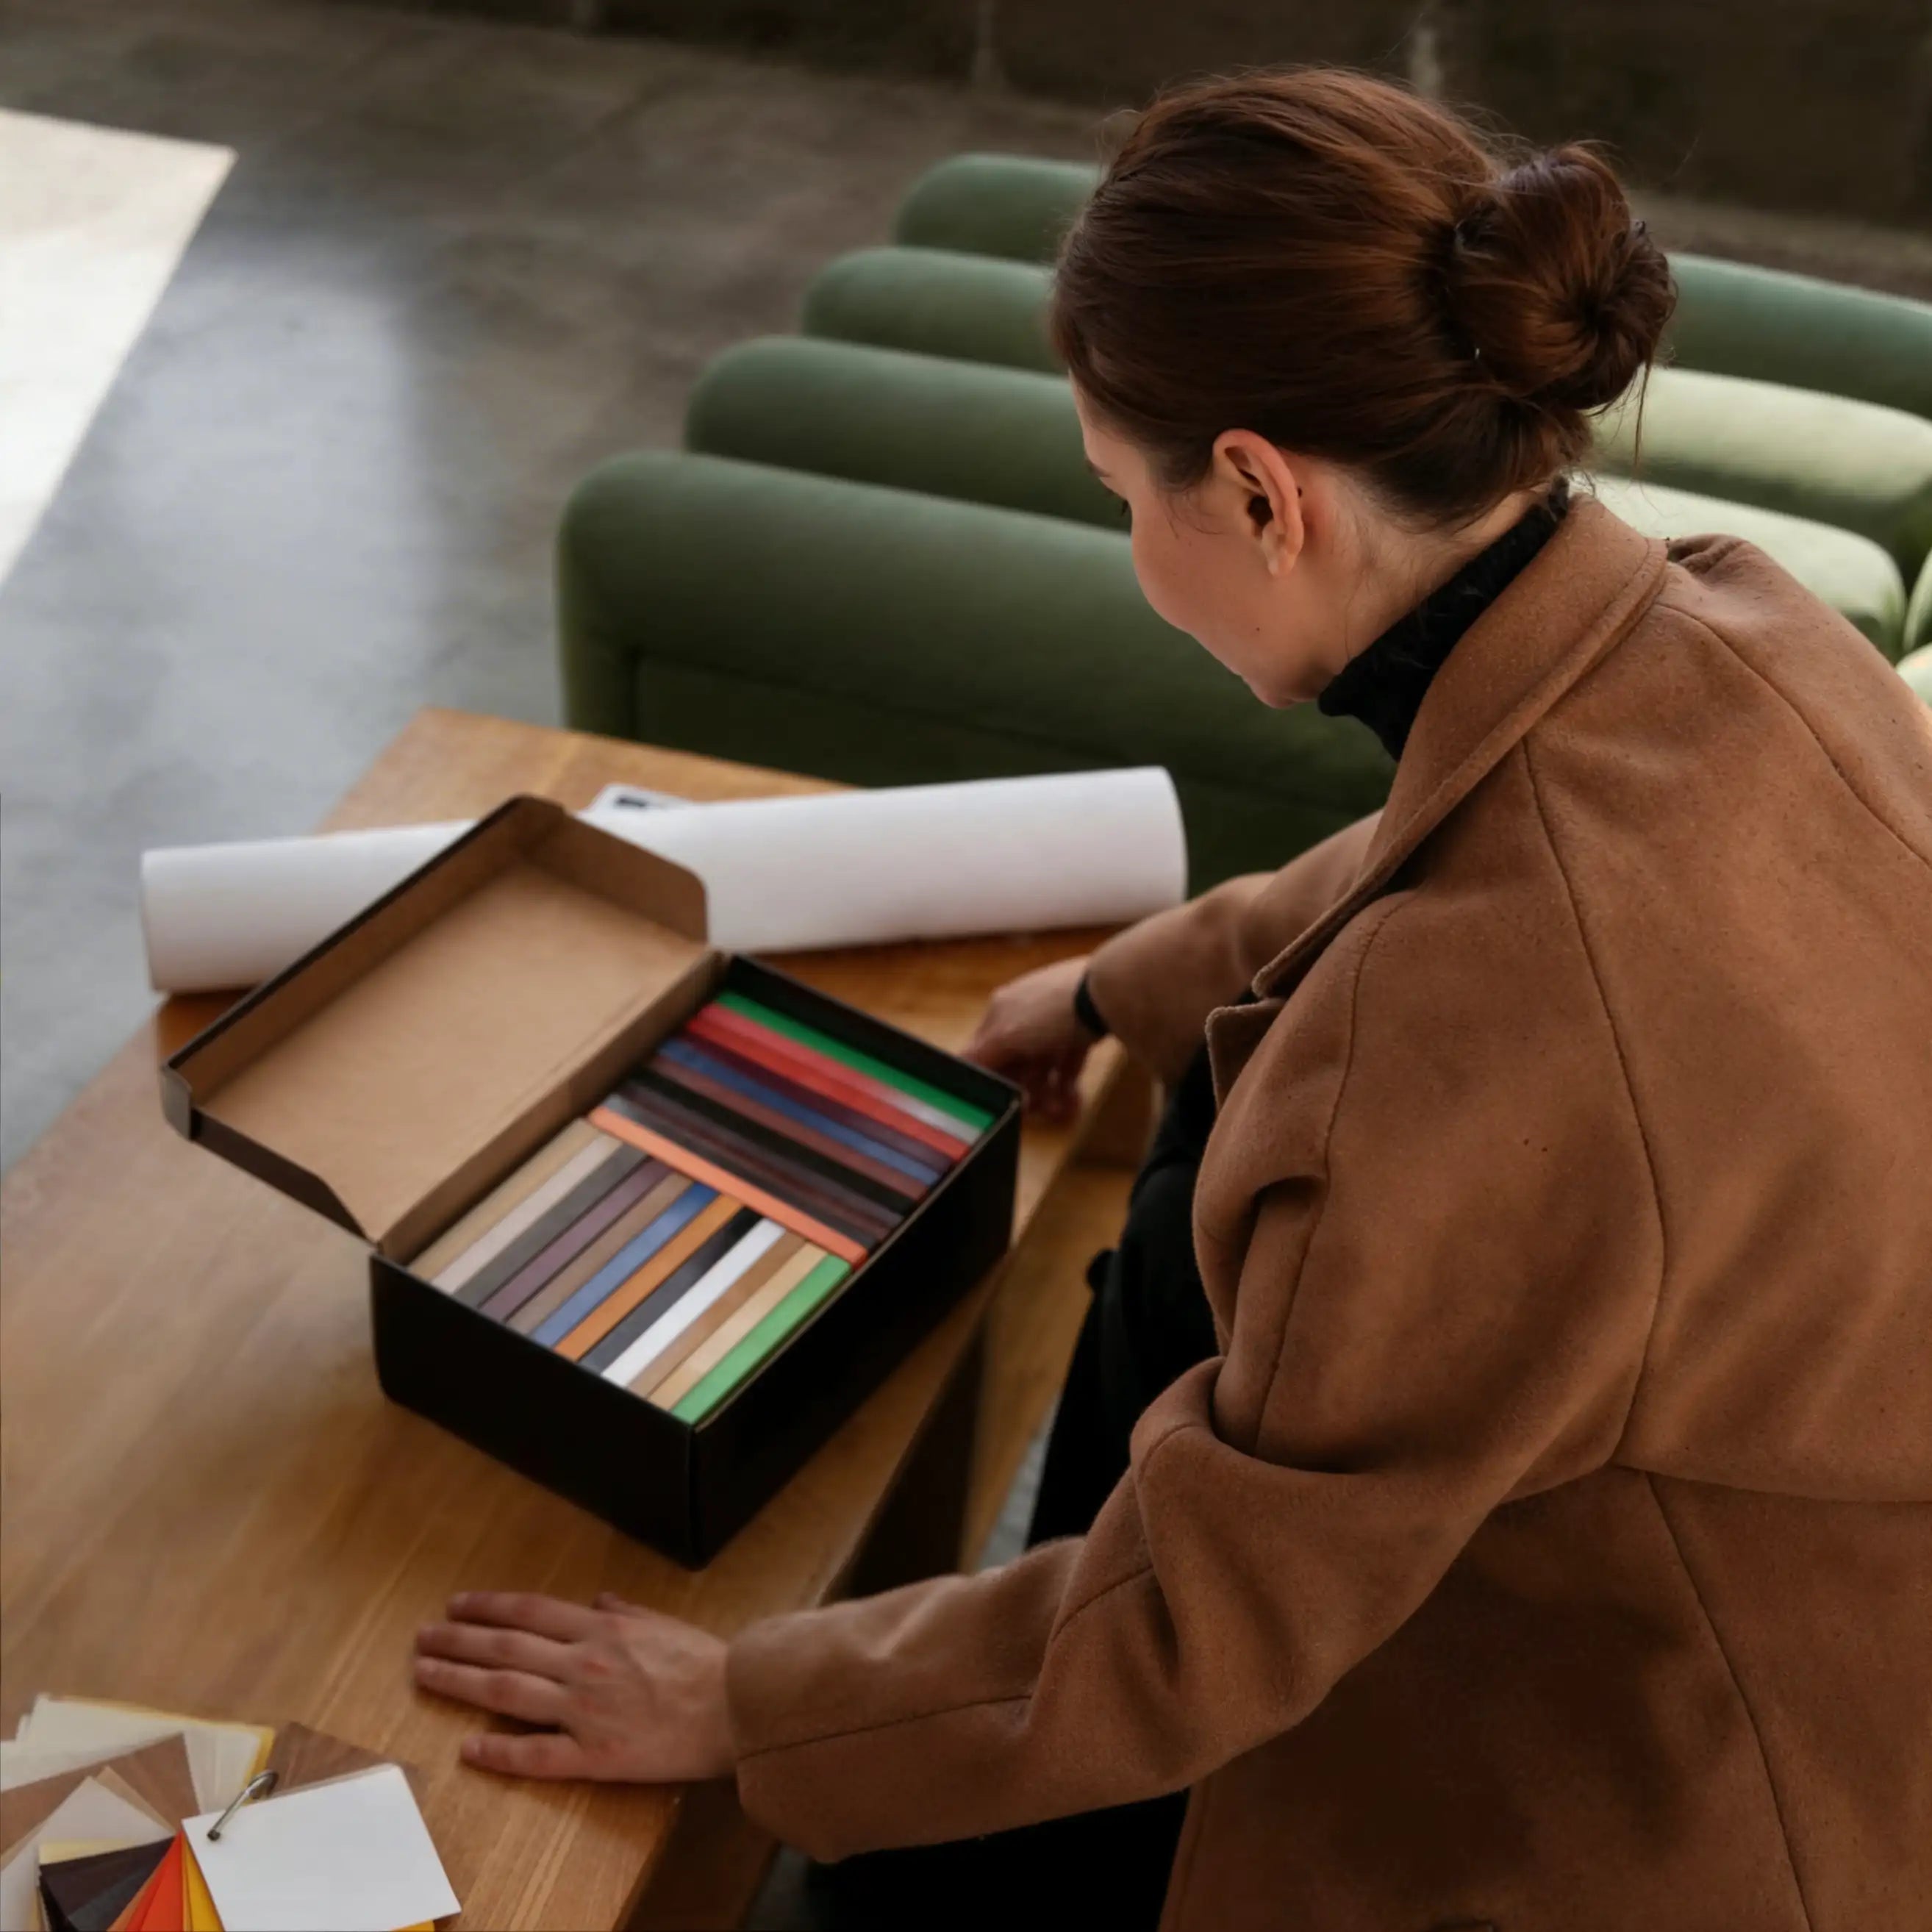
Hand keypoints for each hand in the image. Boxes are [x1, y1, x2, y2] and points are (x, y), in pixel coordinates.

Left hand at [413, 1590, 731, 1781]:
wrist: (737, 1707)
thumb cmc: (707, 1664)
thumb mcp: (664, 1623)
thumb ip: (626, 1612)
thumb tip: (598, 1602)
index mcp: (601, 1630)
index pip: (529, 1612)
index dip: (488, 1607)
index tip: (456, 1606)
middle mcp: (583, 1664)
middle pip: (506, 1648)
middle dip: (457, 1641)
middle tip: (422, 1638)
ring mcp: (584, 1710)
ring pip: (508, 1693)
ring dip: (461, 1682)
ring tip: (426, 1675)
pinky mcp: (594, 1756)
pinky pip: (538, 1754)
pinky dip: (500, 1752)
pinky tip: (471, 1748)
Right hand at [961, 955, 1095, 1123]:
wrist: (1108, 992)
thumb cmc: (1049, 1011)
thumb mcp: (1007, 1035)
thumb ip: (981, 1054)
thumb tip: (957, 1067)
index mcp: (1000, 1010)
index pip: (984, 1051)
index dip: (990, 1079)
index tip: (1000, 1104)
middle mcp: (1024, 1015)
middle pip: (1015, 1062)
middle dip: (1023, 1091)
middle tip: (1034, 1113)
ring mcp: (1054, 1023)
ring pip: (1042, 1067)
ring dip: (1047, 1094)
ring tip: (1060, 1112)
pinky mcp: (1081, 1031)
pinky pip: (1067, 1063)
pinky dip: (1067, 1085)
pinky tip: (1073, 1103)